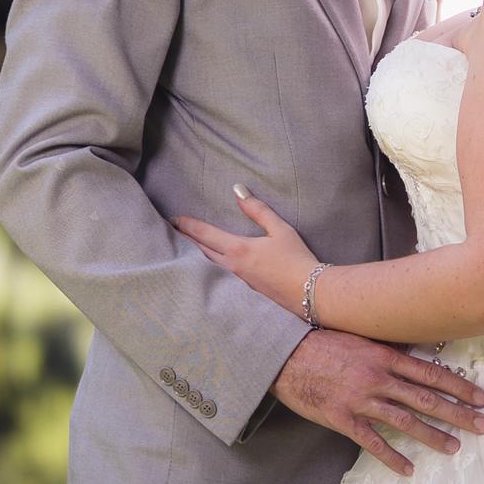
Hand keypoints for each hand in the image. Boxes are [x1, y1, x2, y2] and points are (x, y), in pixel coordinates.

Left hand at [171, 185, 316, 317]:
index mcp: (239, 250)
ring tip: (189, 244)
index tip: (174, 219)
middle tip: (174, 230)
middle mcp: (233, 266)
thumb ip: (258, 210)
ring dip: (198, 252)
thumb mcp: (280, 229)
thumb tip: (238, 190)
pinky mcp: (248, 289)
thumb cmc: (296, 259)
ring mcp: (239, 281)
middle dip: (187, 239)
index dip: (188, 226)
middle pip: (202, 251)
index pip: (206, 235)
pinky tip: (214, 263)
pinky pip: (222, 273)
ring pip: (211, 264)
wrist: (309, 293)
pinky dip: (211, 264)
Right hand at [270, 329, 483, 476]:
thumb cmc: (322, 342)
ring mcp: (361, 400)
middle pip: (426, 398)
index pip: (430, 372)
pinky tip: (408, 470)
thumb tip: (414, 354)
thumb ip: (386, 350)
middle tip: (483, 425)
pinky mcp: (342, 419)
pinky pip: (372, 442)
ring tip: (455, 448)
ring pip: (405, 421)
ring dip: (433, 436)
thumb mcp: (359, 338)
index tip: (480, 397)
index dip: (458, 386)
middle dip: (458, 413)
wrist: (285, 354)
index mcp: (384, 356)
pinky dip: (392, 457)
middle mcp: (378, 378)